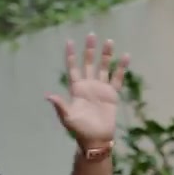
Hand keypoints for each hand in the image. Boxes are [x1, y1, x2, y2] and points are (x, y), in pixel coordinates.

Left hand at [46, 34, 129, 148]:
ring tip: (109, 41)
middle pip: (89, 63)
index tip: (70, 41)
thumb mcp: (68, 118)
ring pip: (103, 67)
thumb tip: (48, 96)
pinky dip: (121, 68)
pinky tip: (126, 56)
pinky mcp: (112, 94)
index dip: (71, 56)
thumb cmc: (80, 130)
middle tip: (91, 35)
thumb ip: (60, 105)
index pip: (73, 69)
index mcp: (76, 89)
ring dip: (106, 55)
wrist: (96, 139)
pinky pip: (118, 78)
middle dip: (89, 50)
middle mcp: (88, 86)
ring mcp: (101, 89)